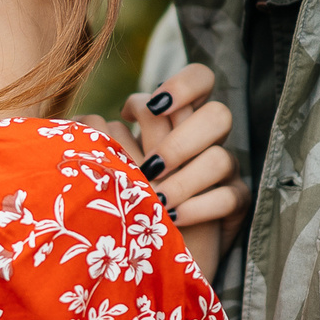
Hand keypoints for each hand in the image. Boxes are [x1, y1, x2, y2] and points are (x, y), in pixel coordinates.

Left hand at [122, 63, 247, 272]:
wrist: (153, 240)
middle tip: (151, 168)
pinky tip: (174, 217)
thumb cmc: (126, 192)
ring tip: (157, 199)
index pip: (200, 79)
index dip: (185, 85)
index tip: (154, 107)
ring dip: (185, 179)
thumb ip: (110, 137)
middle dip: (181, 140)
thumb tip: (83, 121)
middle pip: (218, 116)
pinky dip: (201, 206)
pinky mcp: (236, 200)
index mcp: (181, 117)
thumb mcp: (118, 160)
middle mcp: (207, 138)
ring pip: (221, 158)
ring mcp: (225, 169)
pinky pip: (231, 197)